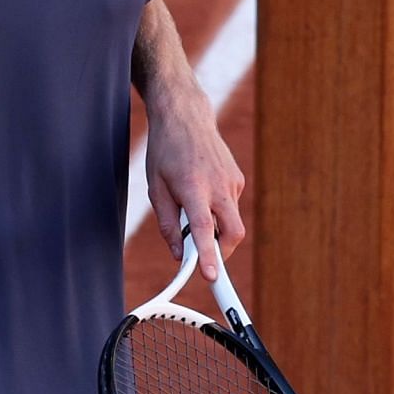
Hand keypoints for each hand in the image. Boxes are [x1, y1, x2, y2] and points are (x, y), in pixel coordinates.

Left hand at [143, 87, 245, 282]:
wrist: (185, 117)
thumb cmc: (165, 152)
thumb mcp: (155, 188)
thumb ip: (167, 224)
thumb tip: (178, 254)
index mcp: (193, 188)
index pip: (205, 230)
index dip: (208, 256)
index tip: (211, 277)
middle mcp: (218, 186)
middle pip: (233, 233)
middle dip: (223, 252)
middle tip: (205, 257)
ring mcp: (232, 182)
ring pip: (232, 221)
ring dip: (217, 229)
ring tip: (192, 208)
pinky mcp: (238, 179)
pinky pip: (230, 206)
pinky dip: (218, 210)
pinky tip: (202, 192)